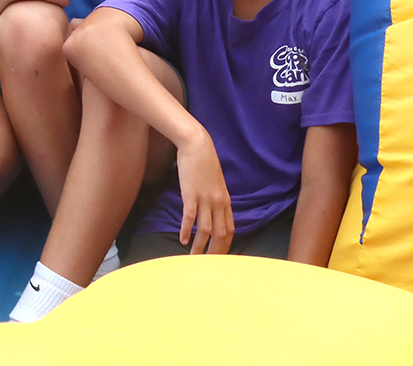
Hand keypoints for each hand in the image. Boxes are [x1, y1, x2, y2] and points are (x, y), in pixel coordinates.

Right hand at [174, 136, 233, 254]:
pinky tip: (182, 240)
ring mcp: (205, 199)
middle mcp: (218, 203)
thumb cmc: (205, 163)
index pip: (230, 230)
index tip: (219, 258)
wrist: (197, 145)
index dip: (225, 247)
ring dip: (200, 247)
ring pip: (205, 230)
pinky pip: (189, 218)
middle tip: (207, 266)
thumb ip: (216, 199)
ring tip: (193, 259)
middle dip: (215, 253)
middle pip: (220, 235)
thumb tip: (213, 212)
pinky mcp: (191, 194)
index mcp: (225, 201)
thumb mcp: (216, 183)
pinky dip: (186, 231)